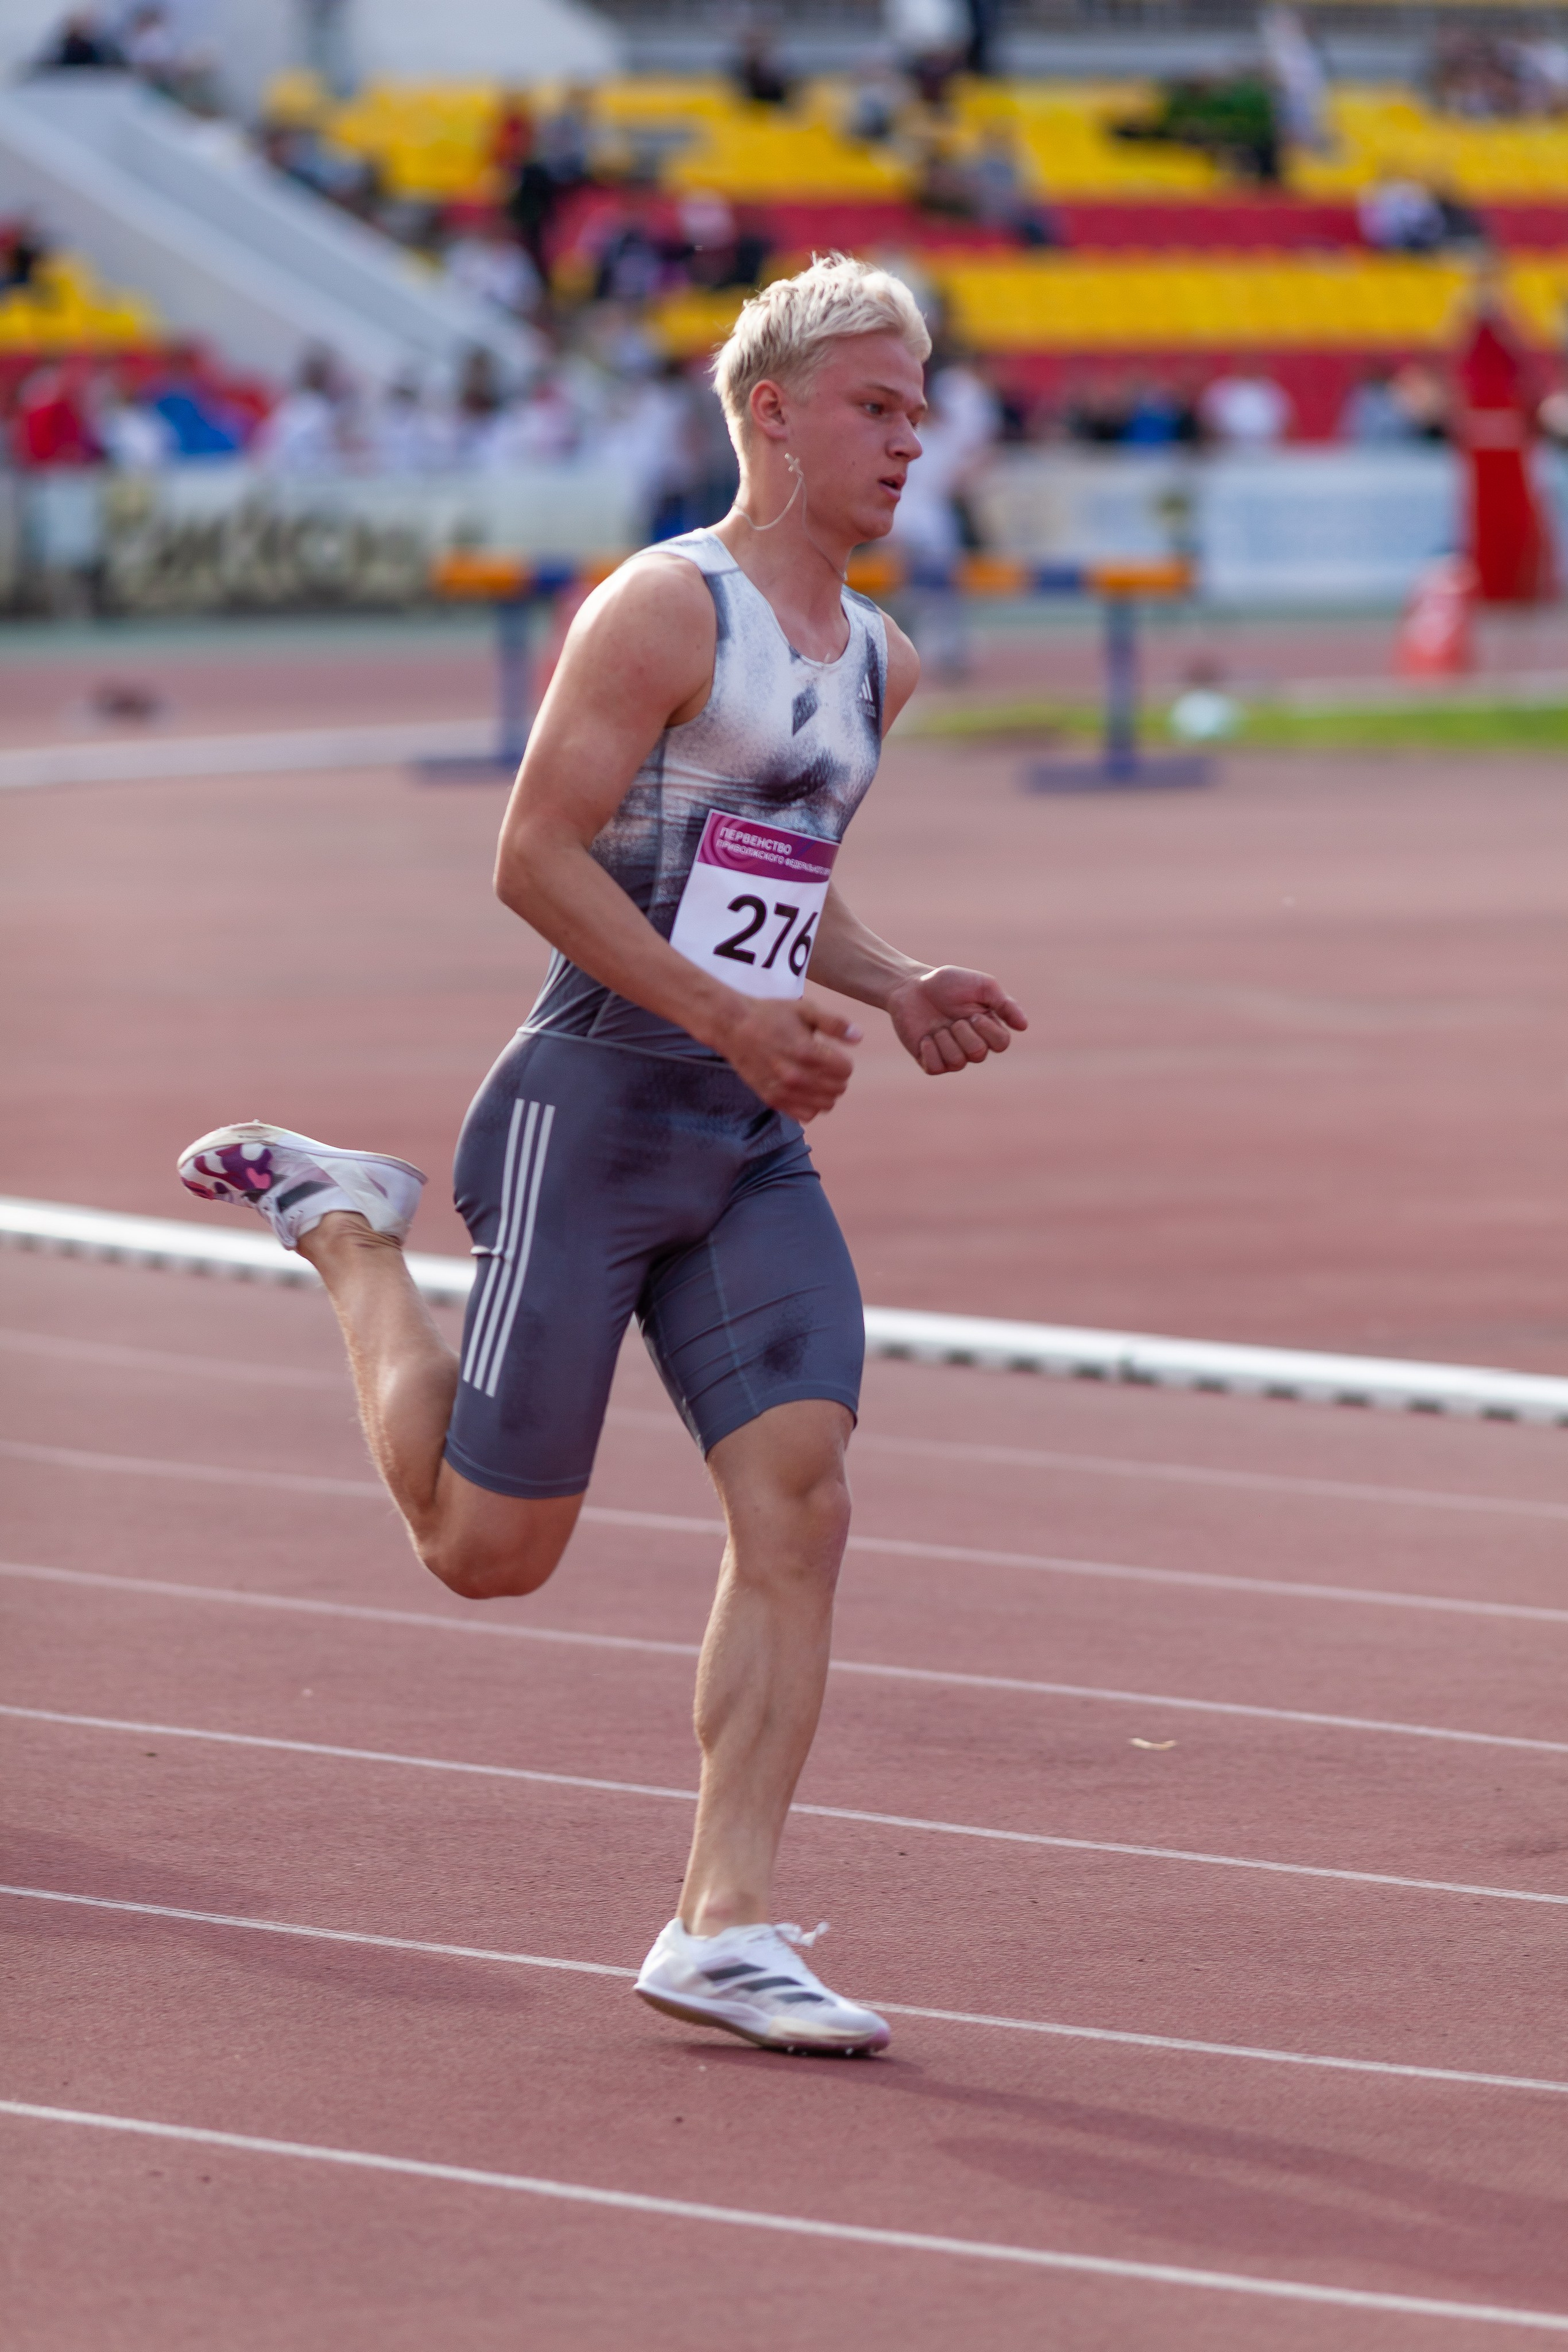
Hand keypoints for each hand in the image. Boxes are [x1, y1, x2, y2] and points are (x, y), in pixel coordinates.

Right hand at [716, 996, 861, 1121]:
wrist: (734, 1027)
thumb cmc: (771, 1015)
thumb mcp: (805, 1010)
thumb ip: (834, 1023)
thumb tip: (859, 1037)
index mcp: (807, 1052)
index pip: (845, 1070)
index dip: (843, 1061)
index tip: (831, 1053)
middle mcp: (796, 1076)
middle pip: (838, 1089)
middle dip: (837, 1076)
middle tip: (824, 1064)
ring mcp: (783, 1091)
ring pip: (825, 1105)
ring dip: (826, 1092)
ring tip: (816, 1077)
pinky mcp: (773, 1100)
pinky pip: (806, 1115)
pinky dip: (811, 1105)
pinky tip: (804, 1090)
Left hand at [886, 966, 1026, 1075]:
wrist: (911, 986)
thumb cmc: (947, 984)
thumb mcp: (981, 986)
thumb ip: (1004, 1004)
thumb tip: (1024, 1026)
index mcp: (988, 1028)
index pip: (1001, 1044)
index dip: (987, 1030)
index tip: (973, 1012)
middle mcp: (972, 1045)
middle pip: (979, 1054)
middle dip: (963, 1032)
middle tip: (952, 1018)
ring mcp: (951, 1055)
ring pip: (957, 1062)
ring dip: (945, 1040)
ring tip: (937, 1026)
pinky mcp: (930, 1061)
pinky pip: (936, 1068)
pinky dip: (930, 1051)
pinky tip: (925, 1037)